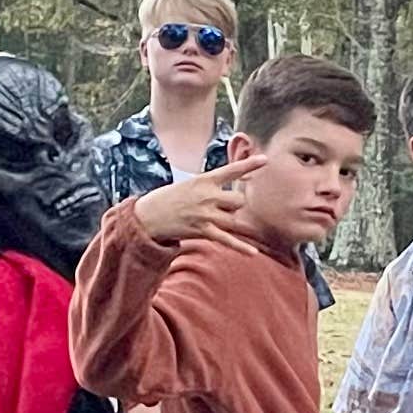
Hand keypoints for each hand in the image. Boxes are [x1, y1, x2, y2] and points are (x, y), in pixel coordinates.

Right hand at [132, 152, 262, 245]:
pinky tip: (253, 253)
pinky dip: (240, 247)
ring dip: (233, 222)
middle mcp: (206, 196)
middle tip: (224, 208)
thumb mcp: (190, 184)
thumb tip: (236, 193)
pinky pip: (226, 240)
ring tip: (222, 221)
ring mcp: (205, 214)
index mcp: (204, 180)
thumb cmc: (170, 198)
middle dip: (236, 206)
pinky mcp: (202, 231)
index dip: (249, 165)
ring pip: (234, 219)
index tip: (264, 160)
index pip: (231, 170)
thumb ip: (212, 186)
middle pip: (238, 201)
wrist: (148, 215)